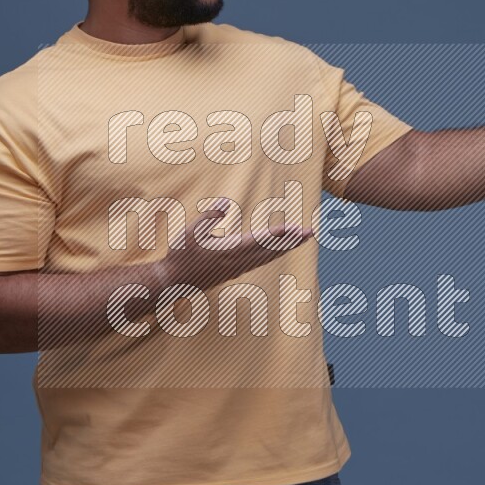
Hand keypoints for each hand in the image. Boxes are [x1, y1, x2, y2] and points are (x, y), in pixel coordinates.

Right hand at [156, 199, 313, 294]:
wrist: (173, 282)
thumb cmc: (180, 255)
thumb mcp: (190, 231)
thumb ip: (210, 216)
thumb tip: (226, 202)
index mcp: (229, 250)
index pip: (261, 240)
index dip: (280, 234)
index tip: (297, 228)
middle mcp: (238, 262)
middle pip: (271, 250)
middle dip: (292, 241)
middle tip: (311, 232)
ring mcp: (237, 268)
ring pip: (268, 257)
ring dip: (286, 248)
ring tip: (301, 240)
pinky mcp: (234, 272)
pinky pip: (260, 262)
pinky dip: (273, 255)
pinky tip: (277, 252)